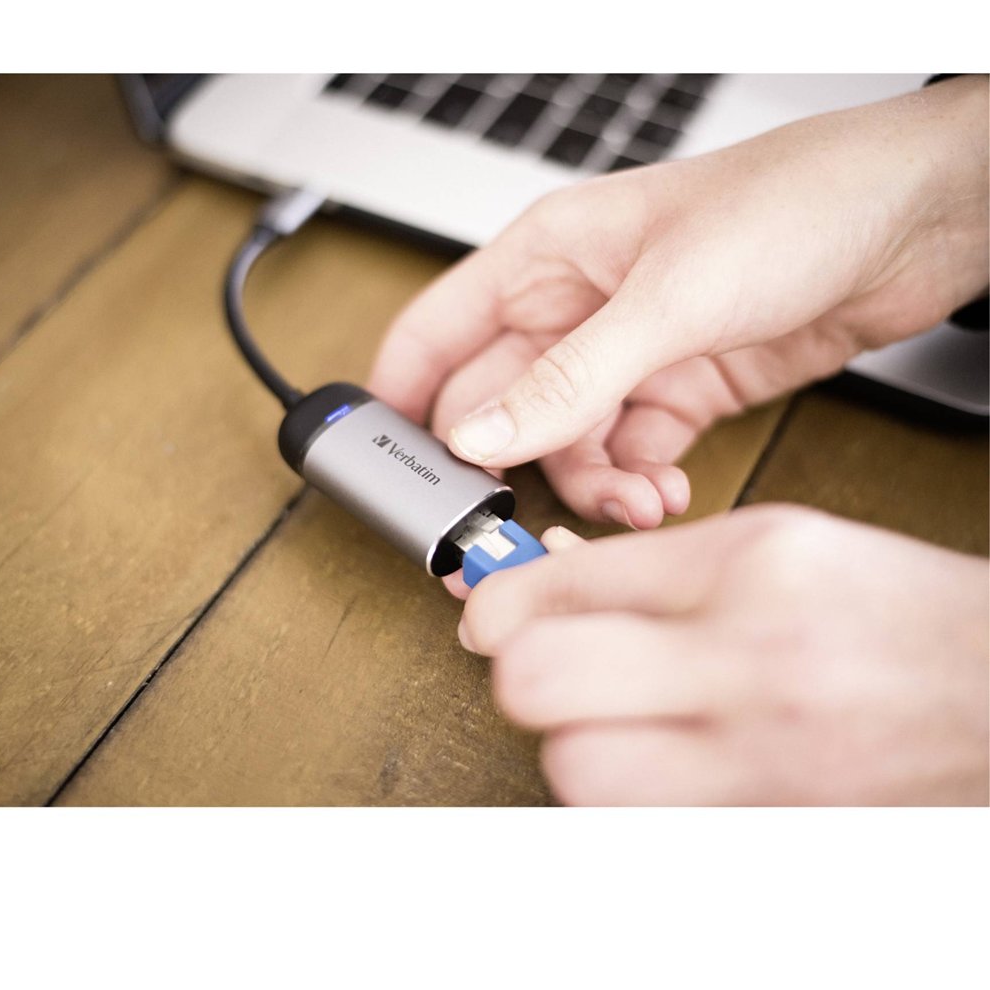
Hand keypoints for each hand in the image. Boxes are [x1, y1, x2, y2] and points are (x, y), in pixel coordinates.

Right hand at [370, 76, 987, 528]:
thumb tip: (476, 437)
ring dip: (588, 484)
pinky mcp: (684, 388)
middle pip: (500, 406)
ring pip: (568, 442)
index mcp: (547, 258)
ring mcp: (629, 354)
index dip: (400, 401)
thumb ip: (567, 380)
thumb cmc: (796, 203)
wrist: (921, 219)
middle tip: (511, 523)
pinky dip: (639, 483)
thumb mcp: (666, 299)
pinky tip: (664, 492)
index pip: (437, 334)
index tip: (388, 471)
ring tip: (631, 501)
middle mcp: (578, 308)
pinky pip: (631, 452)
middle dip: (506, 466)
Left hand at [459, 506, 988, 804]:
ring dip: (575, 748)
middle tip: (547, 668)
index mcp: (750, 569)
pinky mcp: (767, 838)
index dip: (499, 599)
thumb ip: (649, 567)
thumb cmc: (896, 616)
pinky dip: (630, 802)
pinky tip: (661, 769)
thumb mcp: (775, 546)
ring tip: (614, 723)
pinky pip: (640, 832)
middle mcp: (749, 668)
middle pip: (539, 684)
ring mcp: (761, 769)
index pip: (562, 588)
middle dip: (522, 673)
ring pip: (577, 776)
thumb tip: (543, 576)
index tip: (488, 607)